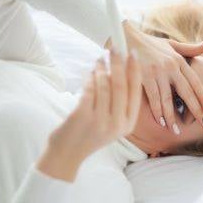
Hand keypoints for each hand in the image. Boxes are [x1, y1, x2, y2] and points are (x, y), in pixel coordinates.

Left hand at [36, 49, 141, 180]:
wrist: (67, 154)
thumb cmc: (89, 135)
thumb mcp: (112, 124)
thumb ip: (119, 102)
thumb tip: (119, 69)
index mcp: (128, 124)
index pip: (135, 92)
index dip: (135, 70)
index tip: (132, 54)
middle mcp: (117, 123)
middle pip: (120, 85)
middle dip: (118, 63)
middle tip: (114, 48)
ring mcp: (100, 121)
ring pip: (104, 85)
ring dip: (101, 69)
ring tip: (99, 61)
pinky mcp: (83, 116)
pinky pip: (89, 89)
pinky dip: (89, 78)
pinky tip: (89, 73)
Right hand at [113, 21, 202, 134]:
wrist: (123, 34)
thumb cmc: (147, 42)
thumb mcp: (170, 43)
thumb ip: (189, 48)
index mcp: (179, 60)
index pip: (196, 82)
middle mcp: (171, 66)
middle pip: (187, 92)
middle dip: (197, 110)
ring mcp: (156, 71)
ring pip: (168, 99)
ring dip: (173, 117)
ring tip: (178, 131)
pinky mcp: (142, 76)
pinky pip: (152, 98)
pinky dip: (157, 111)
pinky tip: (161, 122)